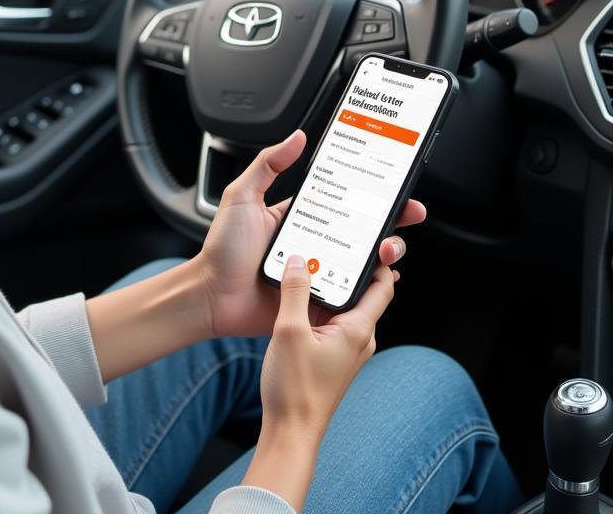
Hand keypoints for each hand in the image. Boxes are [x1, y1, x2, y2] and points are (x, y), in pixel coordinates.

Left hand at [193, 128, 424, 338]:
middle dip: (392, 221)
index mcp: (300, 217)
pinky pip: (354, 294)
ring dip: (385, 253)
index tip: (392, 184)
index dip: (370, 194)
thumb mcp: (242, 196)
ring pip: (365, 262)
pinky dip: (373, 287)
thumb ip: (267, 165)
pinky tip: (382, 278)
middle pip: (363, 230)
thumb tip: (297, 137)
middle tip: (408, 214)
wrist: (212, 296)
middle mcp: (314, 243)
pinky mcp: (319, 299)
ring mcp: (319, 272)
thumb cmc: (222, 248)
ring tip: (387, 249)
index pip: (343, 201)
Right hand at [256, 255, 396, 433]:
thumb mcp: (290, 331)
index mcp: (358, 330)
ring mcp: (345, 348)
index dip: (378, 260)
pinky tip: (297, 296)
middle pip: (362, 292)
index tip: (368, 238)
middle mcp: (359, 339)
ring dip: (329, 285)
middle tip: (332, 242)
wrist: (291, 432)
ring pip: (343, 306)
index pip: (381, 286)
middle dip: (348, 267)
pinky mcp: (331, 355)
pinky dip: (318, 303)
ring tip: (309, 264)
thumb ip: (295, 291)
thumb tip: (297, 260)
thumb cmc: (295, 389)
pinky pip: (330, 320)